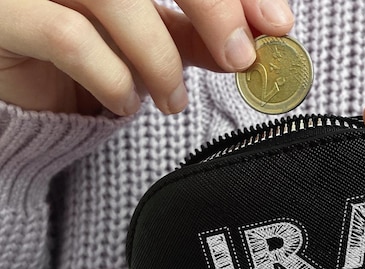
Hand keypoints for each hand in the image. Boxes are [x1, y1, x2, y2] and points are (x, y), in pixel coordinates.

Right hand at [0, 0, 292, 114]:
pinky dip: (113, 78)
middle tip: (240, 56)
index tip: (276, 23)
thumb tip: (254, 41)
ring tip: (172, 100)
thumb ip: (196, 34)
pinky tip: (125, 102)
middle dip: (213, 8)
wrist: (16, 82)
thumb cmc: (84, 50)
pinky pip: (68, 36)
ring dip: (160, 58)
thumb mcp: (150, 38)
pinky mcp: (5, 12)